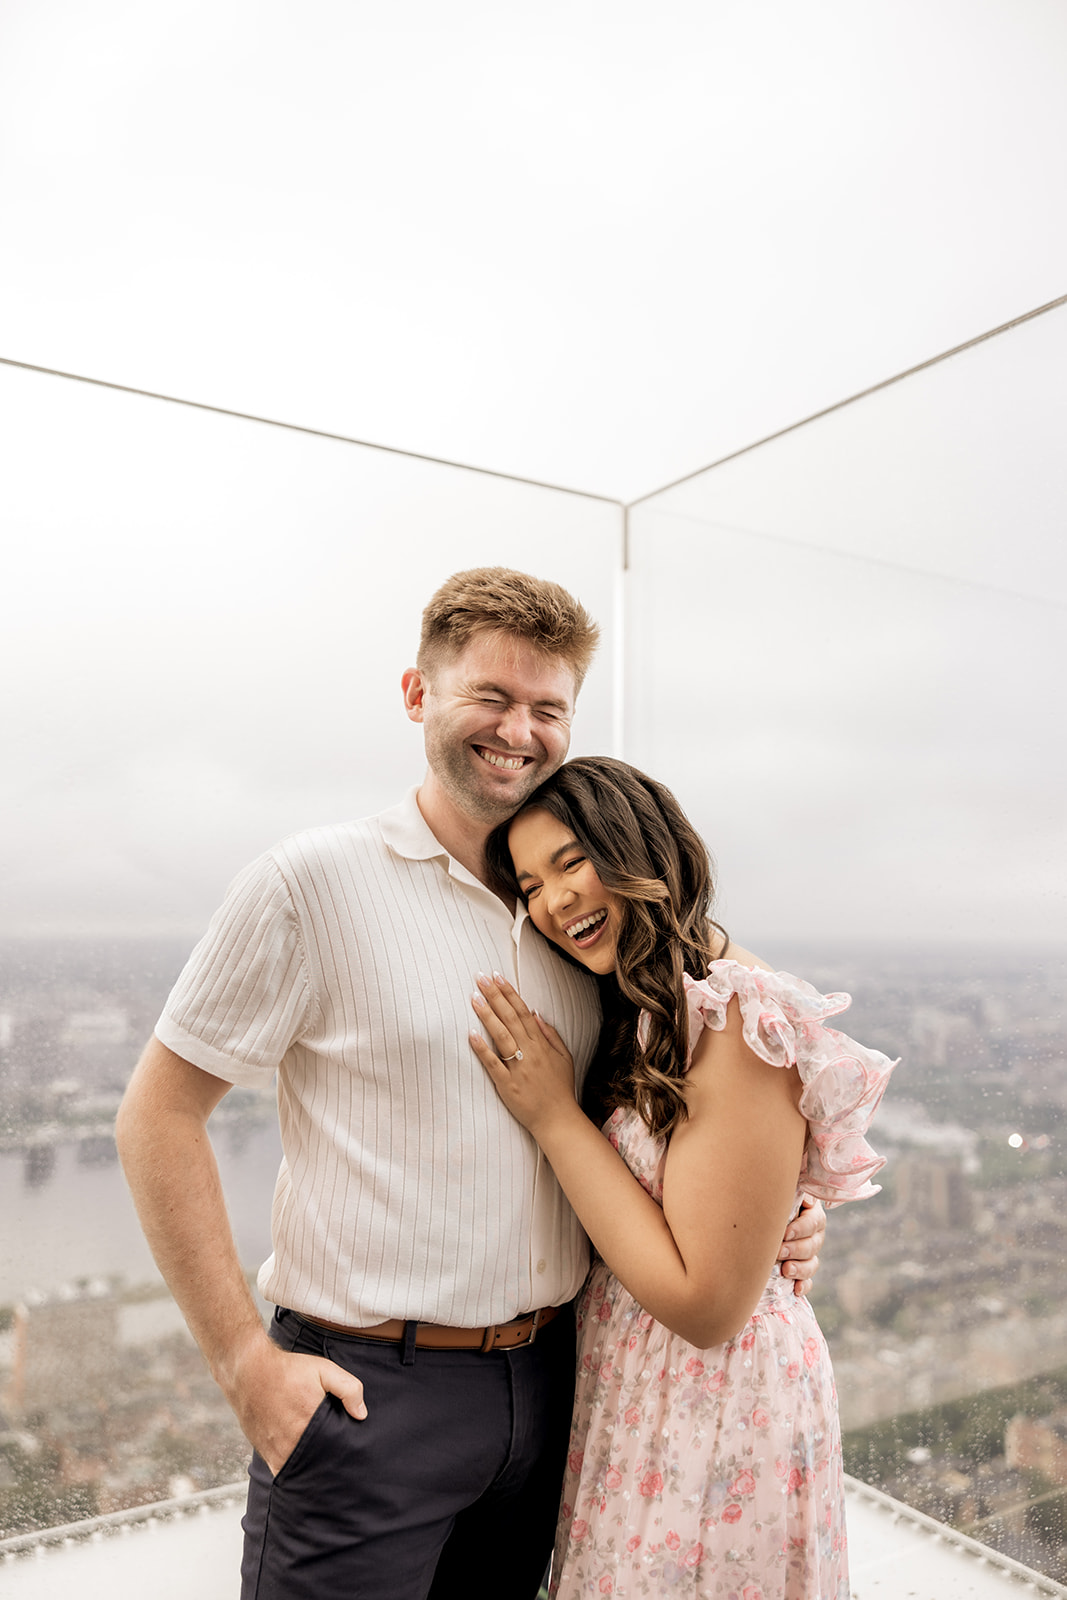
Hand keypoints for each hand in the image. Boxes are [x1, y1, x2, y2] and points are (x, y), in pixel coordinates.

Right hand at [224, 1330, 367, 1475]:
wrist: (249, 1371)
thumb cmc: (287, 1370)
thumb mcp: (324, 1370)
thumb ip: (348, 1388)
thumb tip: (362, 1414)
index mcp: (311, 1423)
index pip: (336, 1452)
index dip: (346, 1455)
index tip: (353, 1455)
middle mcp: (293, 1442)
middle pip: (320, 1465)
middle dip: (331, 1465)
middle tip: (342, 1464)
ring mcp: (277, 1451)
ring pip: (302, 1471)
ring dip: (313, 1469)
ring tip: (323, 1463)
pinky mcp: (266, 1454)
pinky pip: (283, 1471)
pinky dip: (294, 1470)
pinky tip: (303, 1463)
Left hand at [470, 972, 577, 1140]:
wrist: (557, 1119)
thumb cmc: (560, 1088)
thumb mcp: (564, 1057)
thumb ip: (551, 1035)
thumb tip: (536, 1014)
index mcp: (541, 1044)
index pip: (523, 1012)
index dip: (509, 993)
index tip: (497, 977)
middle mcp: (529, 1052)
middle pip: (510, 1018)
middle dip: (494, 996)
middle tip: (480, 978)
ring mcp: (518, 1068)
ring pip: (501, 1036)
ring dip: (487, 1015)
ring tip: (474, 997)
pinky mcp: (507, 1085)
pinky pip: (493, 1064)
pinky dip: (482, 1049)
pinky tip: (471, 1034)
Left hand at [777, 1194, 824, 1296]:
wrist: (760, 1221)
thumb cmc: (769, 1204)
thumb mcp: (780, 1195)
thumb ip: (790, 1193)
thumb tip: (803, 1196)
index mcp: (811, 1215)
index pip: (812, 1222)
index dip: (800, 1229)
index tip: (784, 1233)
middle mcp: (814, 1235)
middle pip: (812, 1245)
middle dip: (795, 1250)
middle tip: (779, 1252)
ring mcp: (809, 1255)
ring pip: (812, 1264)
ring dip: (800, 1269)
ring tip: (786, 1271)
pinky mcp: (802, 1272)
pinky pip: (808, 1282)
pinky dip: (803, 1286)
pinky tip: (796, 1289)